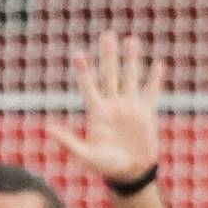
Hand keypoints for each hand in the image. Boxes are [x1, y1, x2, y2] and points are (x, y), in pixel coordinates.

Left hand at [49, 31, 163, 184]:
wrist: (131, 172)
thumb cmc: (106, 166)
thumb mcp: (85, 155)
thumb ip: (68, 142)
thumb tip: (48, 129)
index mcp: (97, 112)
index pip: (89, 86)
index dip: (84, 71)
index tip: (79, 54)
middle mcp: (113, 105)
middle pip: (110, 74)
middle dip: (108, 55)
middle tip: (107, 35)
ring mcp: (130, 107)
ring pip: (130, 78)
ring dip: (131, 59)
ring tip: (132, 40)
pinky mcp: (146, 114)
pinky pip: (151, 93)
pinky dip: (155, 79)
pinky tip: (158, 64)